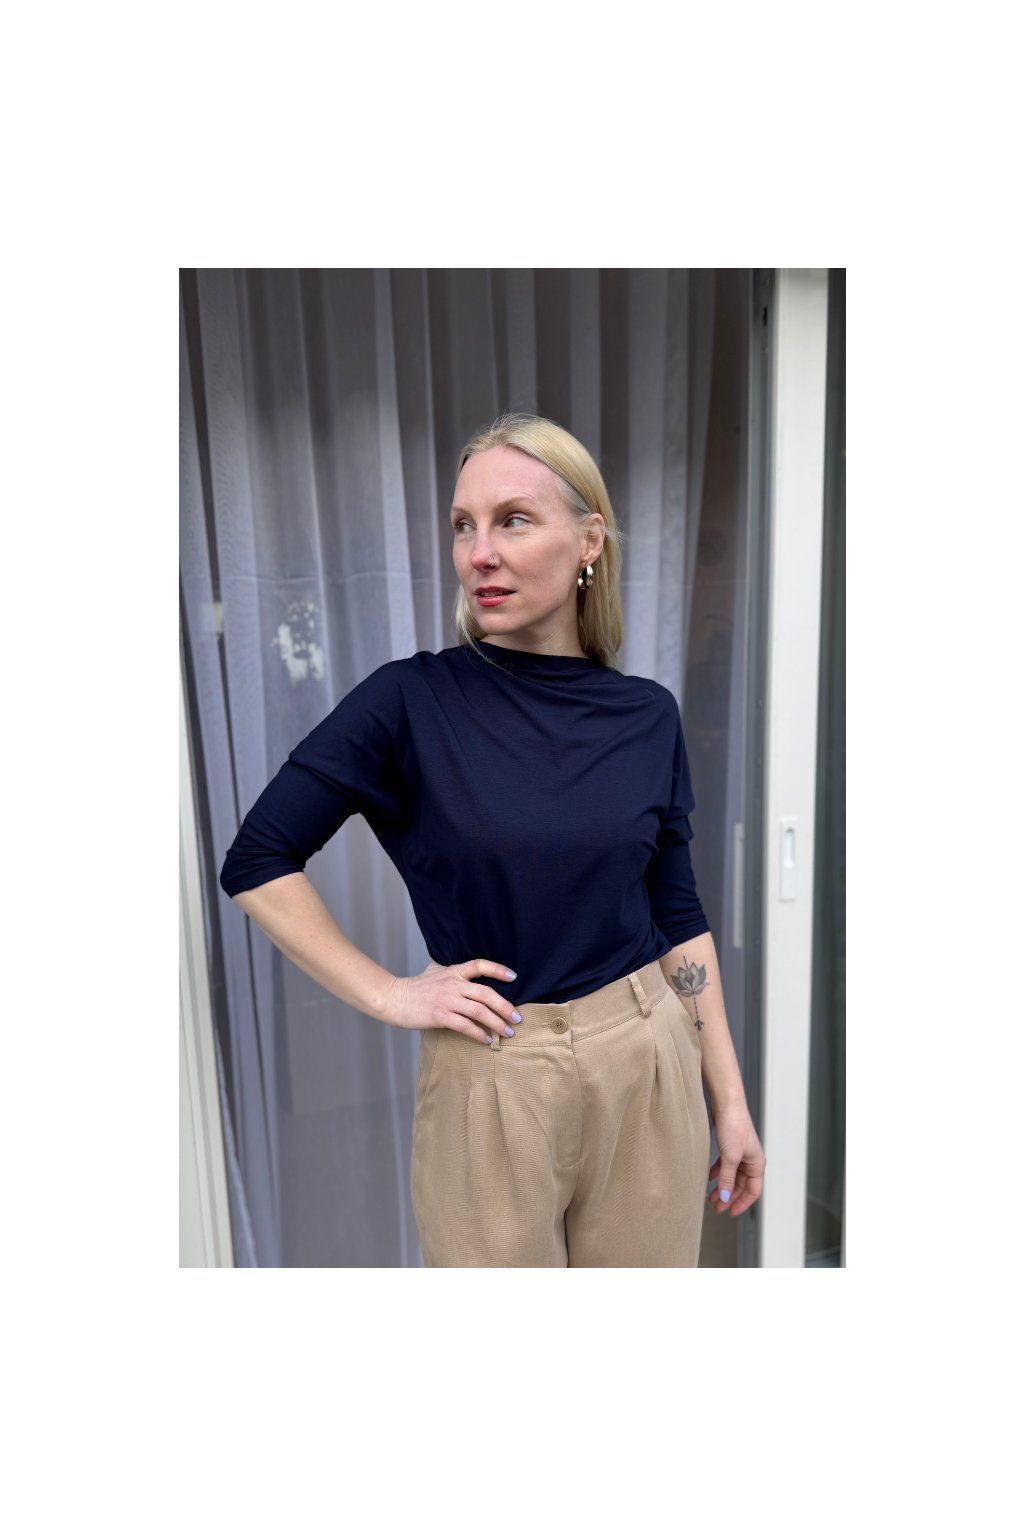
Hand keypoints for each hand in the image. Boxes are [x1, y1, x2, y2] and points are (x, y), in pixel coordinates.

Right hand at [382, 958, 519, 1044]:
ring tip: (506, 1032)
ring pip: (479, 1011)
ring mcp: (447, 1000)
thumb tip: (466, 973)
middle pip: (486, 993)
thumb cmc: (414, 988)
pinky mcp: (440, 1016)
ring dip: (496, 1023)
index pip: (479, 965)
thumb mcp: (434, 972)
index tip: (513, 977)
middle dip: (505, 1007)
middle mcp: (453, 984)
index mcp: (453, 971)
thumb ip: (451, 972)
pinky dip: (479, 1034)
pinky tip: (486, 1040)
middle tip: (517, 1018)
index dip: (498, 970)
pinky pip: (465, 1026)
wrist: (394, 998)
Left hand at [706, 1102, 765, 1216]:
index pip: (753, 1191)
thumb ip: (727, 1178)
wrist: (727, 1103)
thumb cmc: (734, 1126)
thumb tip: (725, 1197)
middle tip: (716, 1207)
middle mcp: (750, 1160)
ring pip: (731, 1177)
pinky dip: (717, 1174)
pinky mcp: (729, 1146)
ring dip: (722, 1187)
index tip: (730, 1213)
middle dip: (729, 1197)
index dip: (742, 1204)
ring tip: (709, 1197)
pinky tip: (707, 1179)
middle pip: (741, 1185)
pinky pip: (724, 1166)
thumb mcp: (730, 1156)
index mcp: (757, 1164)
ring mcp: (740, 1153)